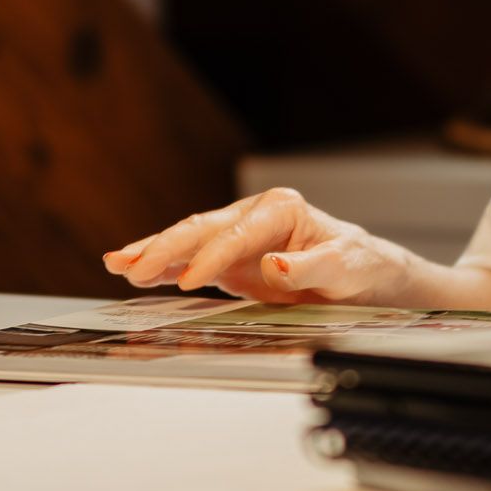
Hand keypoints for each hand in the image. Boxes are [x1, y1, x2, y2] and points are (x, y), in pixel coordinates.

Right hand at [102, 188, 425, 305]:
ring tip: (117, 263)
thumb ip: (313, 267)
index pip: (237, 233)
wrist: (373, 278)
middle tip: (131, 267)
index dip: (212, 257)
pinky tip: (135, 270)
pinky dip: (163, 266)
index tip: (190, 279)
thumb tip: (274, 263)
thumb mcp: (349, 269)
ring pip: (189, 241)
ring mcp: (241, 239)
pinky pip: (192, 260)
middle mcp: (256, 217)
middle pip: (201, 229)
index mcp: (282, 210)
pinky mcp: (233, 261)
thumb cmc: (365, 268)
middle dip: (164, 248)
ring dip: (153, 253)